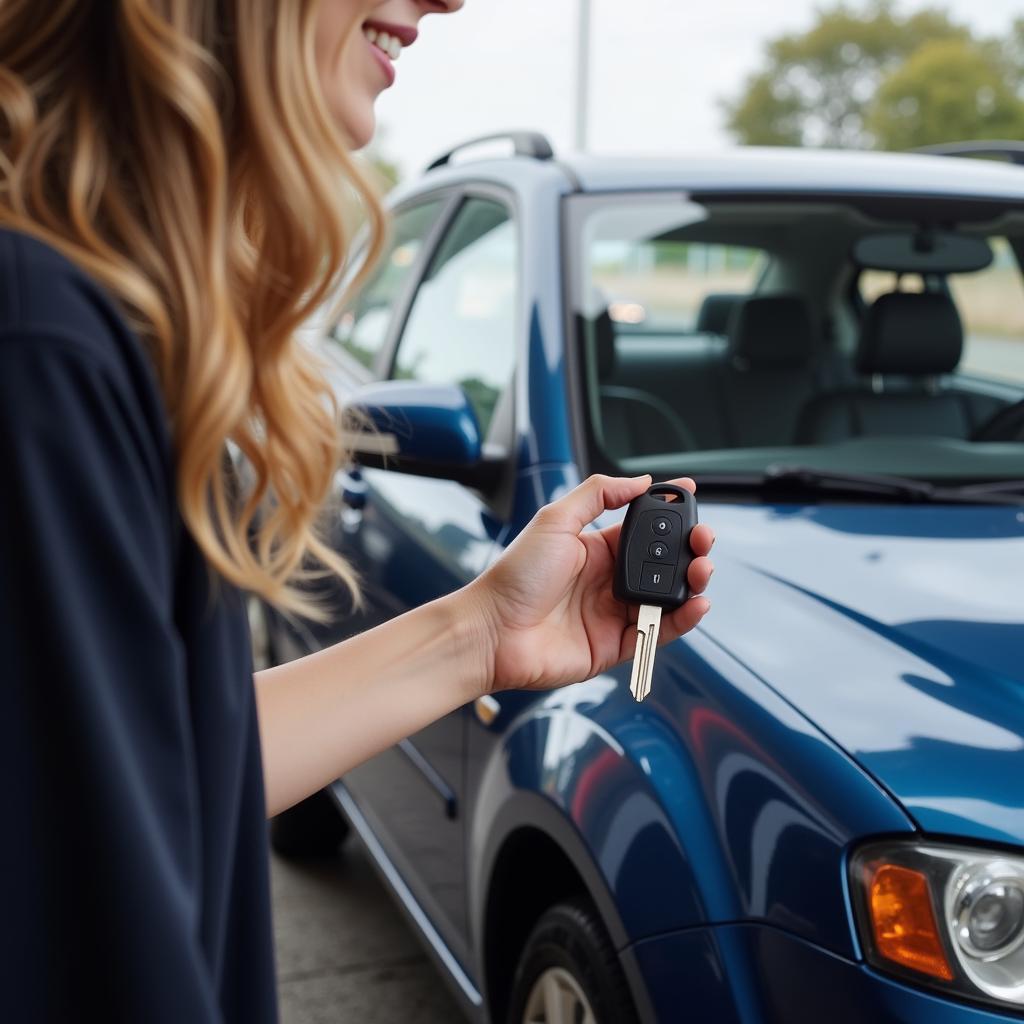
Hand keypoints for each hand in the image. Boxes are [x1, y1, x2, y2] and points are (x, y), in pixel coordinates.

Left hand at [465, 474, 714, 694]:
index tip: (691, 497)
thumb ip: (597, 494)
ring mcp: (614, 614)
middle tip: (704, 539)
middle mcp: (609, 581)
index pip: (644, 530)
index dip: (669, 516)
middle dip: (690, 548)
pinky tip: (696, 603)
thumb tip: (640, 480)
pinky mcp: (616, 646)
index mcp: (596, 549)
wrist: (493, 630)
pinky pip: (659, 632)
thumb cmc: (515, 575)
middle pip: (664, 564)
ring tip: (702, 568)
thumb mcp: (555, 520)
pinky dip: (683, 620)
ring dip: (693, 582)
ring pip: (667, 597)